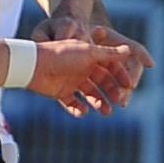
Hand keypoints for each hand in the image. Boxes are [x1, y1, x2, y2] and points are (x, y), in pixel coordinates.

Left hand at [29, 38, 148, 113]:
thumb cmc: (62, 55)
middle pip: (103, 82)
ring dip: (99, 102)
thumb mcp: (89, 52)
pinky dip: (79, 109)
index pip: (111, 67)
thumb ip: (109, 53)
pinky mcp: (61, 92)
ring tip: (106, 112)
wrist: (33, 65)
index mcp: (90, 56)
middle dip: (112, 92)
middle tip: (119, 102)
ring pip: (91, 94)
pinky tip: (84, 111)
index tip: (129, 86)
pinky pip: (73, 103)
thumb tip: (128, 50)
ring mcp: (72, 80)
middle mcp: (82, 68)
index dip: (121, 76)